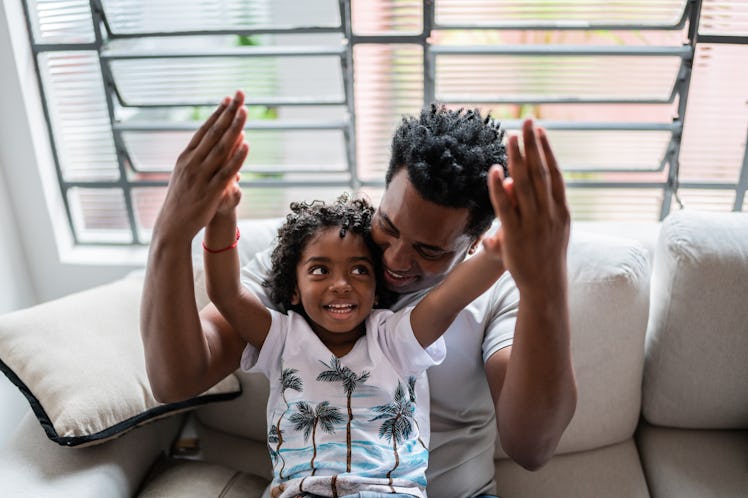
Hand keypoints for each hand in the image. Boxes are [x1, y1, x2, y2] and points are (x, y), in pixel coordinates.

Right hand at [153, 90, 248, 242]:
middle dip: (228, 113)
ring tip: (246, 112)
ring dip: (234, 128)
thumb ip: (196, 159)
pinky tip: (247, 144)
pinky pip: (226, 171)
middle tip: (241, 96)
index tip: (229, 99)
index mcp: (185, 157)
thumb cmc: (181, 200)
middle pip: (213, 133)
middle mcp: (192, 163)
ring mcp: (200, 177)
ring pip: (220, 148)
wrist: (172, 226)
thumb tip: (208, 145)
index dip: (218, 113)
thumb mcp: (184, 175)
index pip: (204, 130)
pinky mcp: (210, 192)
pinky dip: (237, 157)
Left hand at [486, 119, 569, 292]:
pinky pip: (505, 207)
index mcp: (561, 210)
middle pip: (540, 172)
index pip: (554, 173)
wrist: (545, 287)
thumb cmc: (545, 257)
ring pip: (525, 184)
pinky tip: (494, 169)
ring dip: (517, 158)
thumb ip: (535, 207)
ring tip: (510, 136)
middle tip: (526, 120)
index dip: (546, 150)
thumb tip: (517, 186)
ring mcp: (533, 223)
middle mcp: (550, 213)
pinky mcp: (515, 235)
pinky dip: (499, 187)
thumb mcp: (549, 230)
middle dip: (533, 144)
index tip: (540, 130)